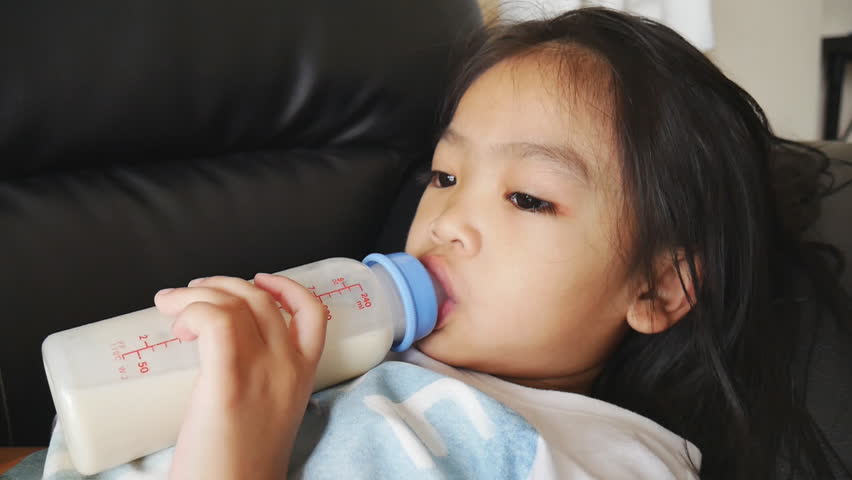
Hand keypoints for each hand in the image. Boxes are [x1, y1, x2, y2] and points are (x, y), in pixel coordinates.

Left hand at [154, 273, 326, 479]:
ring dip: (198, 294)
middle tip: (190, 295)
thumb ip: (263, 382)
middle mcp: (289, 368)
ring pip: (235, 303)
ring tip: (173, 307)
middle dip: (222, 285)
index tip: (258, 280)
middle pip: (261, 299)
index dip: (286, 286)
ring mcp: (262, 373)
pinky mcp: (227, 384)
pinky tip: (177, 323)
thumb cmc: (241, 467)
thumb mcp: (270, 416)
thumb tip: (224, 355)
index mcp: (303, 377)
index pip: (313, 312)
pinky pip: (215, 322)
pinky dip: (192, 310)